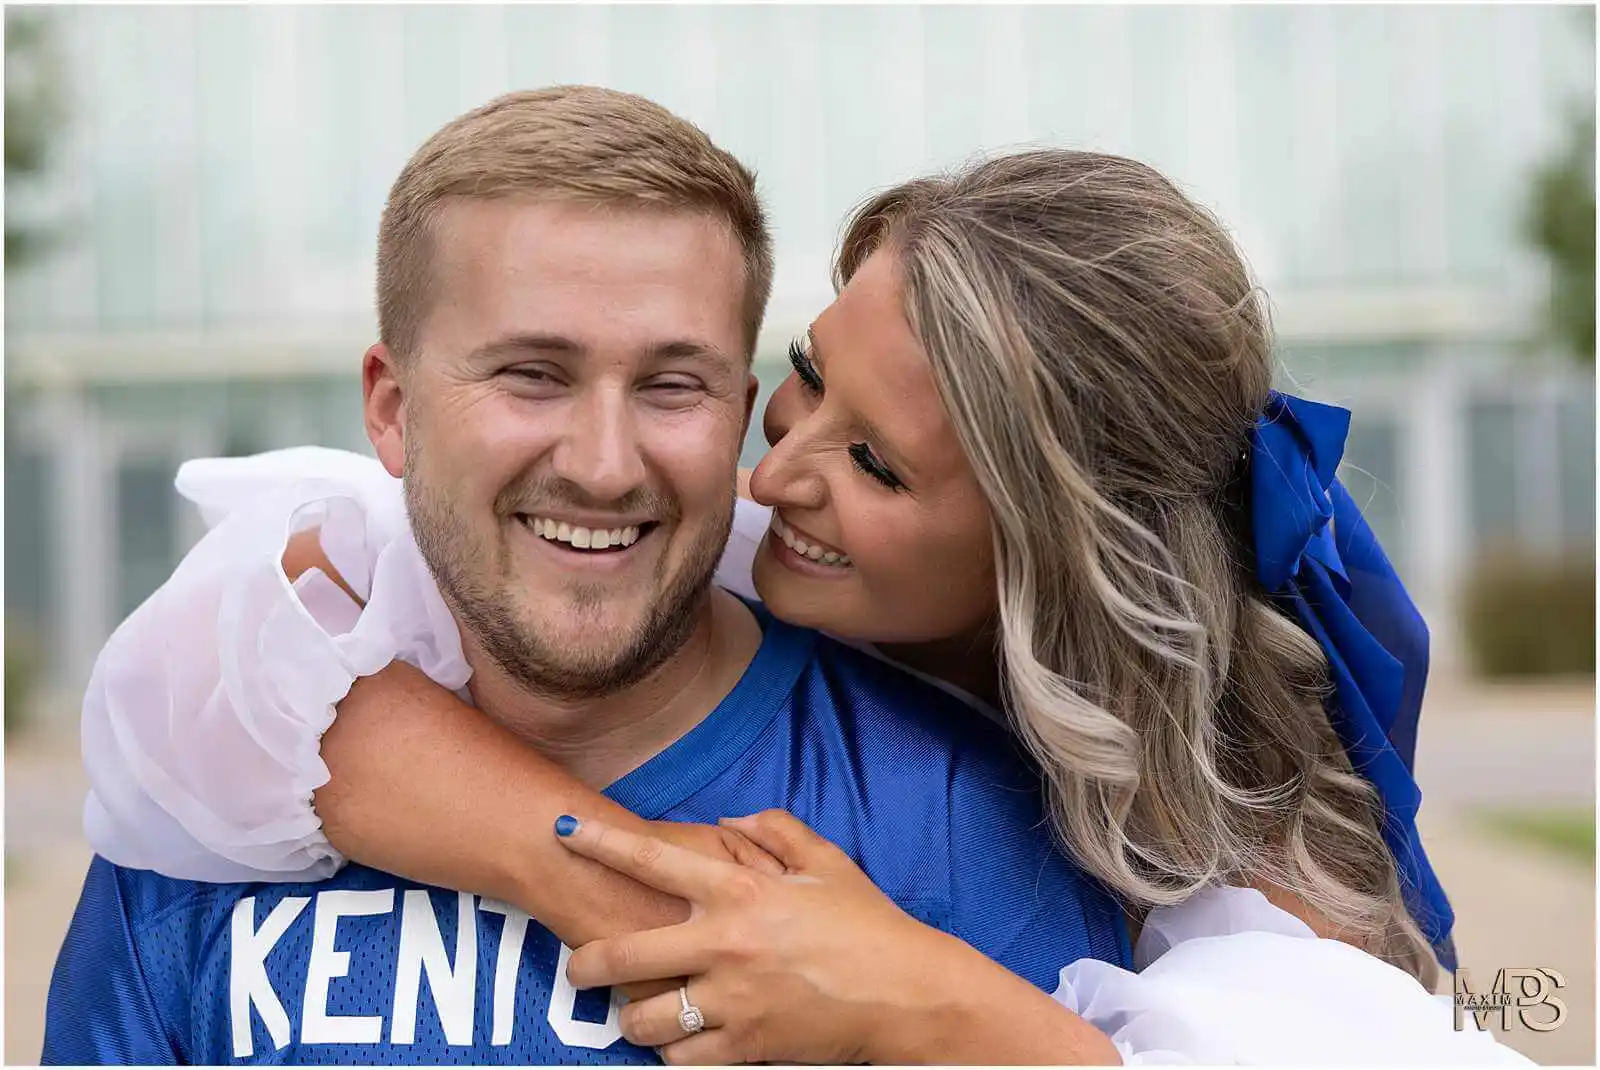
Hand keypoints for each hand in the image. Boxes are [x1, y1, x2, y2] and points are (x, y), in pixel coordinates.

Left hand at [555, 809, 981, 1064]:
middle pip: (623, 956)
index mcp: (741, 891)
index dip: (602, 843)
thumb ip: (774, 831)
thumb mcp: (827, 862)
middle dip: (584, 964)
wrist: (905, 993)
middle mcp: (725, 944)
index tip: (564, 833)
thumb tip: (727, 824)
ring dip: (630, 1017)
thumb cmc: (868, 924)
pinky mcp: (745, 1045)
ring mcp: (732, 999)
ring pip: (644, 1019)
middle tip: (575, 967)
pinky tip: (677, 1042)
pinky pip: (683, 1059)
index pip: (653, 860)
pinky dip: (673, 1053)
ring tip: (632, 1013)